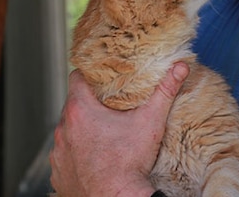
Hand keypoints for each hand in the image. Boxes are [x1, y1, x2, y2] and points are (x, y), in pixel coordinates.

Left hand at [49, 63, 189, 196]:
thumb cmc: (130, 163)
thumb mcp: (151, 121)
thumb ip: (165, 91)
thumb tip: (180, 67)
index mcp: (80, 110)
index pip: (77, 78)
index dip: (90, 75)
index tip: (103, 79)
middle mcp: (63, 129)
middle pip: (73, 105)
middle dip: (90, 104)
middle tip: (110, 108)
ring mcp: (58, 152)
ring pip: (67, 131)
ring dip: (81, 130)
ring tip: (103, 135)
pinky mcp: (59, 172)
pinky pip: (64, 156)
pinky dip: (76, 154)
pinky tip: (94, 157)